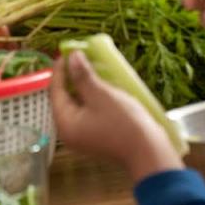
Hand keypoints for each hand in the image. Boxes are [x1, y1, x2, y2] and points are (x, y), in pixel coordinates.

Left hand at [51, 51, 183, 181]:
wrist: (148, 152)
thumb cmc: (123, 124)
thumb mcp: (101, 95)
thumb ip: (83, 76)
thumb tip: (72, 57)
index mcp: (65, 124)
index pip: (55, 91)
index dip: (60, 70)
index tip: (67, 52)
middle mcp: (69, 132)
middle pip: (64, 98)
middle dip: (72, 77)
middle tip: (81, 58)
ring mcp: (83, 136)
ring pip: (77, 104)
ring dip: (83, 86)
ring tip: (93, 68)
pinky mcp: (95, 136)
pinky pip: (88, 112)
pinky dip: (92, 97)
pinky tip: (102, 86)